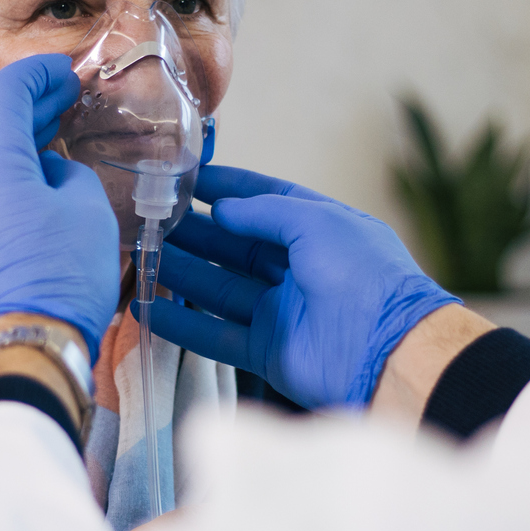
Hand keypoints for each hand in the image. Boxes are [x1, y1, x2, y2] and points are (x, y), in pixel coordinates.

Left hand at [0, 54, 119, 365]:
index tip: (64, 72)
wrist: (22, 350)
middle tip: (67, 100)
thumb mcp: (88, 209)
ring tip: (58, 147)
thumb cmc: (60, 277)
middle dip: (31, 110)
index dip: (38, 74)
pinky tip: (40, 197)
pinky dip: (11, 186)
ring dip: (22, 151)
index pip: (7, 91)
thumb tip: (53, 177)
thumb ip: (70, 176)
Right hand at [141, 165, 459, 408]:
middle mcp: (300, 270)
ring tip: (139, 256)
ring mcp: (282, 312)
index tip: (189, 178)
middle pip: (236, 247)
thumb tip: (222, 209)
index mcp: (320, 231)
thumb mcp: (318, 223)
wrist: (390, 352)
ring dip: (182, 274)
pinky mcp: (267, 351)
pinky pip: (217, 336)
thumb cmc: (363, 276)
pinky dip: (184, 326)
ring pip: (220, 289)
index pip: (267, 202)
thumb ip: (266, 212)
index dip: (229, 189)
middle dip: (196, 232)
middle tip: (152, 218)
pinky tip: (149, 310)